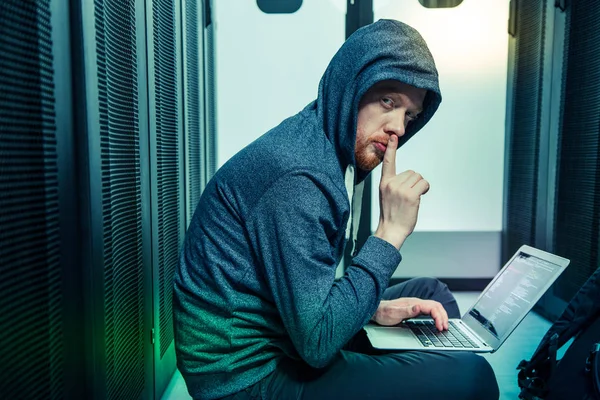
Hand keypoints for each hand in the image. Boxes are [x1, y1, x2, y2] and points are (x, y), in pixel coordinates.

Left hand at [371, 297, 448, 330]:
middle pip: (436, 306)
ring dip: (441, 316)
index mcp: (413, 303)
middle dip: (443, 316)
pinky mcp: (414, 310)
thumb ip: (406, 311)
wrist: (376, 311)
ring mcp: (416, 306)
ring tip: (444, 326)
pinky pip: (429, 311)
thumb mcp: (394, 313)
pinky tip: (436, 322)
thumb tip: (419, 307)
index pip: (432, 307)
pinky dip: (436, 316)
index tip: (440, 327)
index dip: (439, 317)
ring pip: (434, 307)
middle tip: (445, 328)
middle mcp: (416, 303)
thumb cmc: (384, 313)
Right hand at [374, 134, 428, 249]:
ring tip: (412, 199)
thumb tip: (411, 177)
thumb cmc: (391, 214)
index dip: (392, 149)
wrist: (391, 230)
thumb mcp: (387, 195)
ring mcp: (400, 189)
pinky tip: (419, 198)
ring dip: (420, 186)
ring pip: (419, 178)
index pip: (388, 162)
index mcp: (384, 183)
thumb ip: (395, 184)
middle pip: (412, 172)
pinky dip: (425, 189)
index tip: (393, 136)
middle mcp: (391, 183)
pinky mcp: (410, 195)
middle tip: (407, 197)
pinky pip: (424, 184)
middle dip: (414, 182)